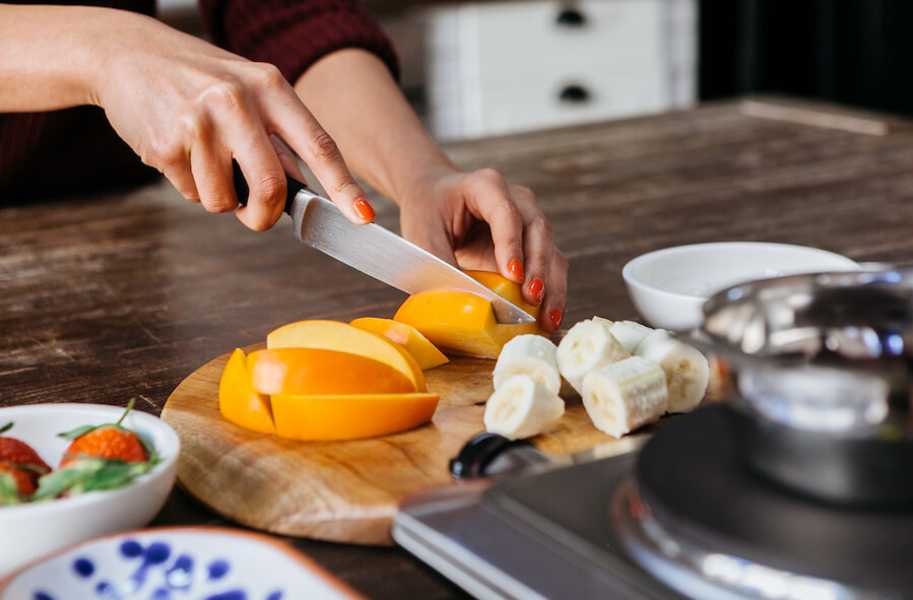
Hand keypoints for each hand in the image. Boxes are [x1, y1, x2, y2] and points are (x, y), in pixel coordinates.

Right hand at [88, 11, 373, 230]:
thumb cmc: (198, 80)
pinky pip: (191, 194)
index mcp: (270, 87)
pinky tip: (177, 150)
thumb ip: (278, 136)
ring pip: (225, 201)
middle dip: (264, 216)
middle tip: (254, 215)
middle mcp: (237, 100)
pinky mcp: (165, 143)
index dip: (344, 187)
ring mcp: (200, 121)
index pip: (319, 145)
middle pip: (272, 188)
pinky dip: (188, 186)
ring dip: (217, 197)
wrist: (128, 53)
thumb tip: (307, 190)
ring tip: (202, 158)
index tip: (363, 217)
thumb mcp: (247, 92)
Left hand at [400, 168, 567, 331]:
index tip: (513, 276)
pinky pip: (549, 267)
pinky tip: (548, 317)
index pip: (506, 214)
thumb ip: (441, 266)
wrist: (434, 197)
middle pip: (537, 231)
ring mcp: (529, 221)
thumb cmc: (427, 212)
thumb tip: (464, 304)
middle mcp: (516, 200)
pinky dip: (551, 291)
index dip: (511, 245)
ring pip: (551, 251)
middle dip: (539, 268)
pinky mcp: (533, 244)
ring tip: (549, 318)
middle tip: (533, 299)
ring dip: (552, 285)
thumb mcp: (423, 237)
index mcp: (486, 186)